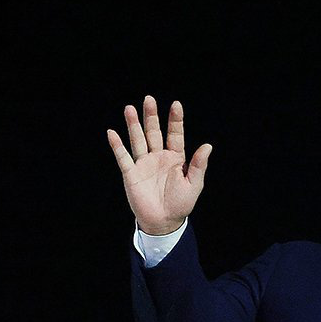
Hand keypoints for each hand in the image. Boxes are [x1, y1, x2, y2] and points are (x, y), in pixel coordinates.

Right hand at [108, 94, 211, 235]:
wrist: (164, 222)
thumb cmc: (181, 204)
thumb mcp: (194, 184)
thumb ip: (199, 165)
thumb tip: (208, 145)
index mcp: (175, 157)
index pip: (175, 134)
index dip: (175, 120)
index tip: (176, 105)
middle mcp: (158, 156)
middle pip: (154, 132)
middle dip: (151, 116)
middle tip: (149, 99)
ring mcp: (144, 163)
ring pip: (138, 140)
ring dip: (133, 125)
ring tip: (129, 108)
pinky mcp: (131, 174)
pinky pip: (123, 157)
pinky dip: (117, 145)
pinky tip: (112, 132)